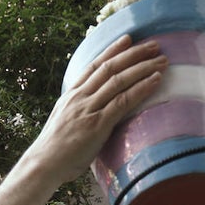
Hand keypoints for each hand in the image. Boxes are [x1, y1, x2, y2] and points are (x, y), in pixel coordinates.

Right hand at [25, 35, 166, 184]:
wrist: (43, 164)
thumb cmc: (54, 150)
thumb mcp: (63, 122)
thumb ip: (78, 111)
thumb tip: (93, 111)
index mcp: (71, 95)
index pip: (93, 65)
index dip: (112, 50)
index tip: (128, 39)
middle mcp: (80, 97)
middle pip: (110, 67)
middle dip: (134, 54)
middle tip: (154, 46)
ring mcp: (88, 109)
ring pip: (119, 80)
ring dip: (143, 68)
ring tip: (162, 60)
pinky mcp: (97, 124)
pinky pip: (123, 101)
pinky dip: (141, 88)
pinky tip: (155, 80)